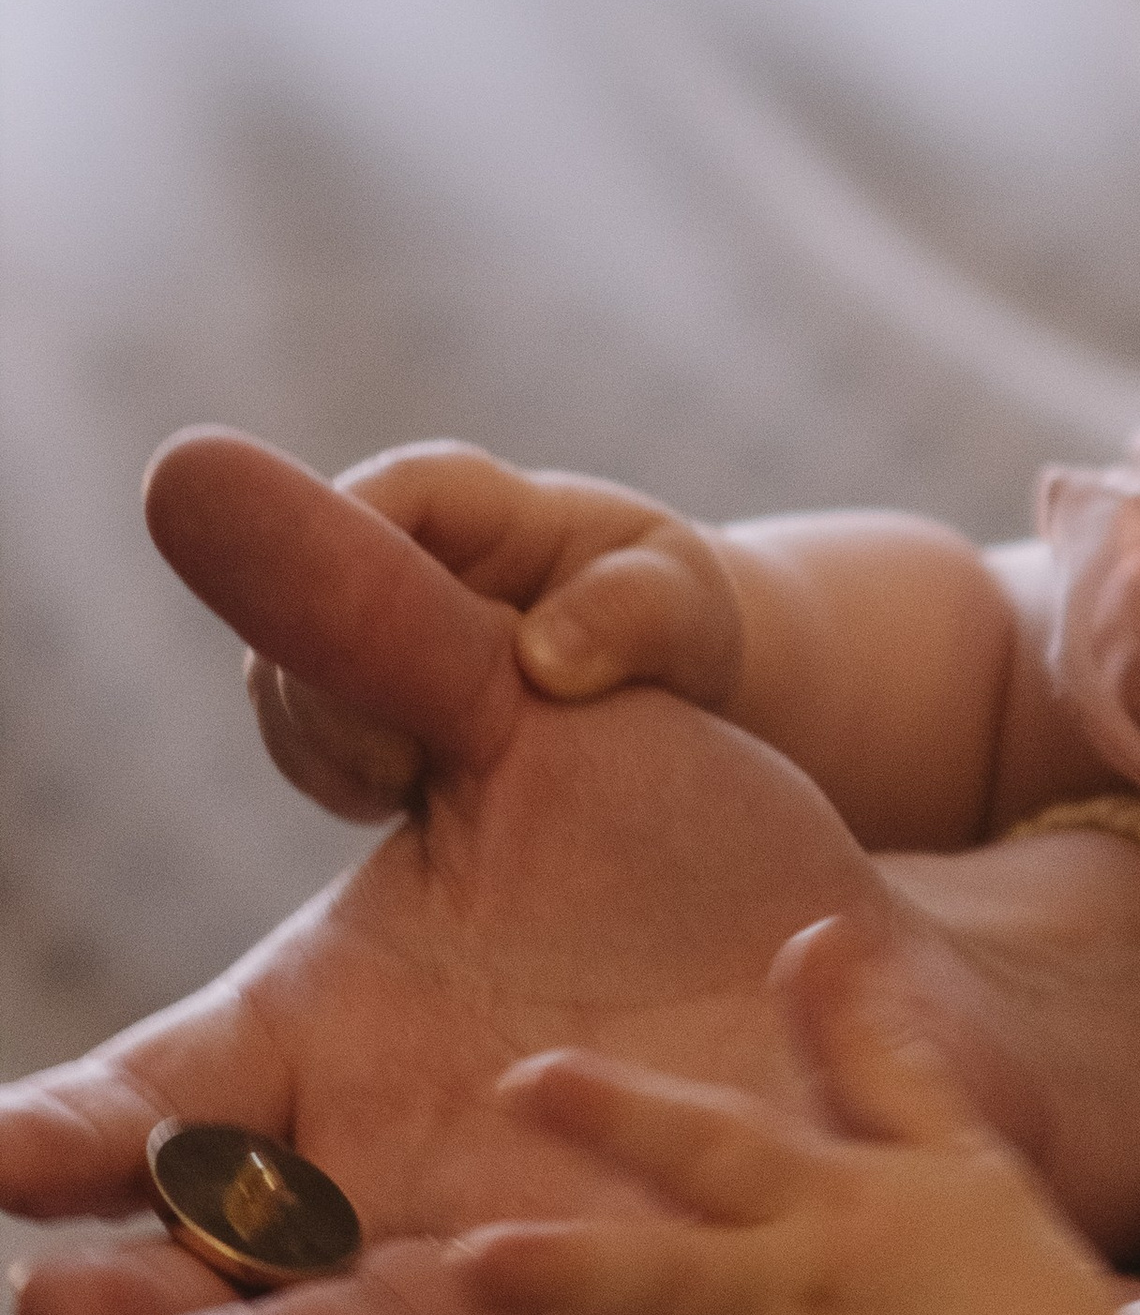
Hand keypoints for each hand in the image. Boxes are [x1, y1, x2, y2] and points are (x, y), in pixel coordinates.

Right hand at [1, 434, 910, 1314]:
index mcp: (315, 1038)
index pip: (150, 1102)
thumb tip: (190, 464)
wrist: (863, 959)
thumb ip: (367, 619)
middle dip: (132, 1287)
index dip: (65, 1136)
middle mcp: (378, 1173)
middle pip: (215, 1255)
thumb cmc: (668, 834)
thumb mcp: (525, 715)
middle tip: (61, 1307)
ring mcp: (496, 1263)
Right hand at [235, 435, 744, 819]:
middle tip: (404, 763)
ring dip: (330, 747)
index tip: (391, 664)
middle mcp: (383, 553)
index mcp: (464, 499)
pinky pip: (304, 750)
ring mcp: (349, 632)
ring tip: (414, 792)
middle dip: (330, 685)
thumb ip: (632, 613)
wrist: (654, 694)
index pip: (378, 500)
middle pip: (294, 600)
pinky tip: (412, 814)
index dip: (353, 570)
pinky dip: (343, 786)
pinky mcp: (342, 710)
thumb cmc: (669, 622)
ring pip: (281, 684)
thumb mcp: (683, 605)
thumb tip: (543, 658)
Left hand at [394, 970, 1121, 1314]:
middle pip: (673, 1285)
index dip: (628, 1115)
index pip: (722, 1151)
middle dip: (573, 1269)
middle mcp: (800, 1314)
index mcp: (832, 1214)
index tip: (526, 1078)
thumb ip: (870, 1047)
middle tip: (465, 1255)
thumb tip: (815, 926)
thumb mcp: (955, 1150)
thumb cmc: (1017, 1288)